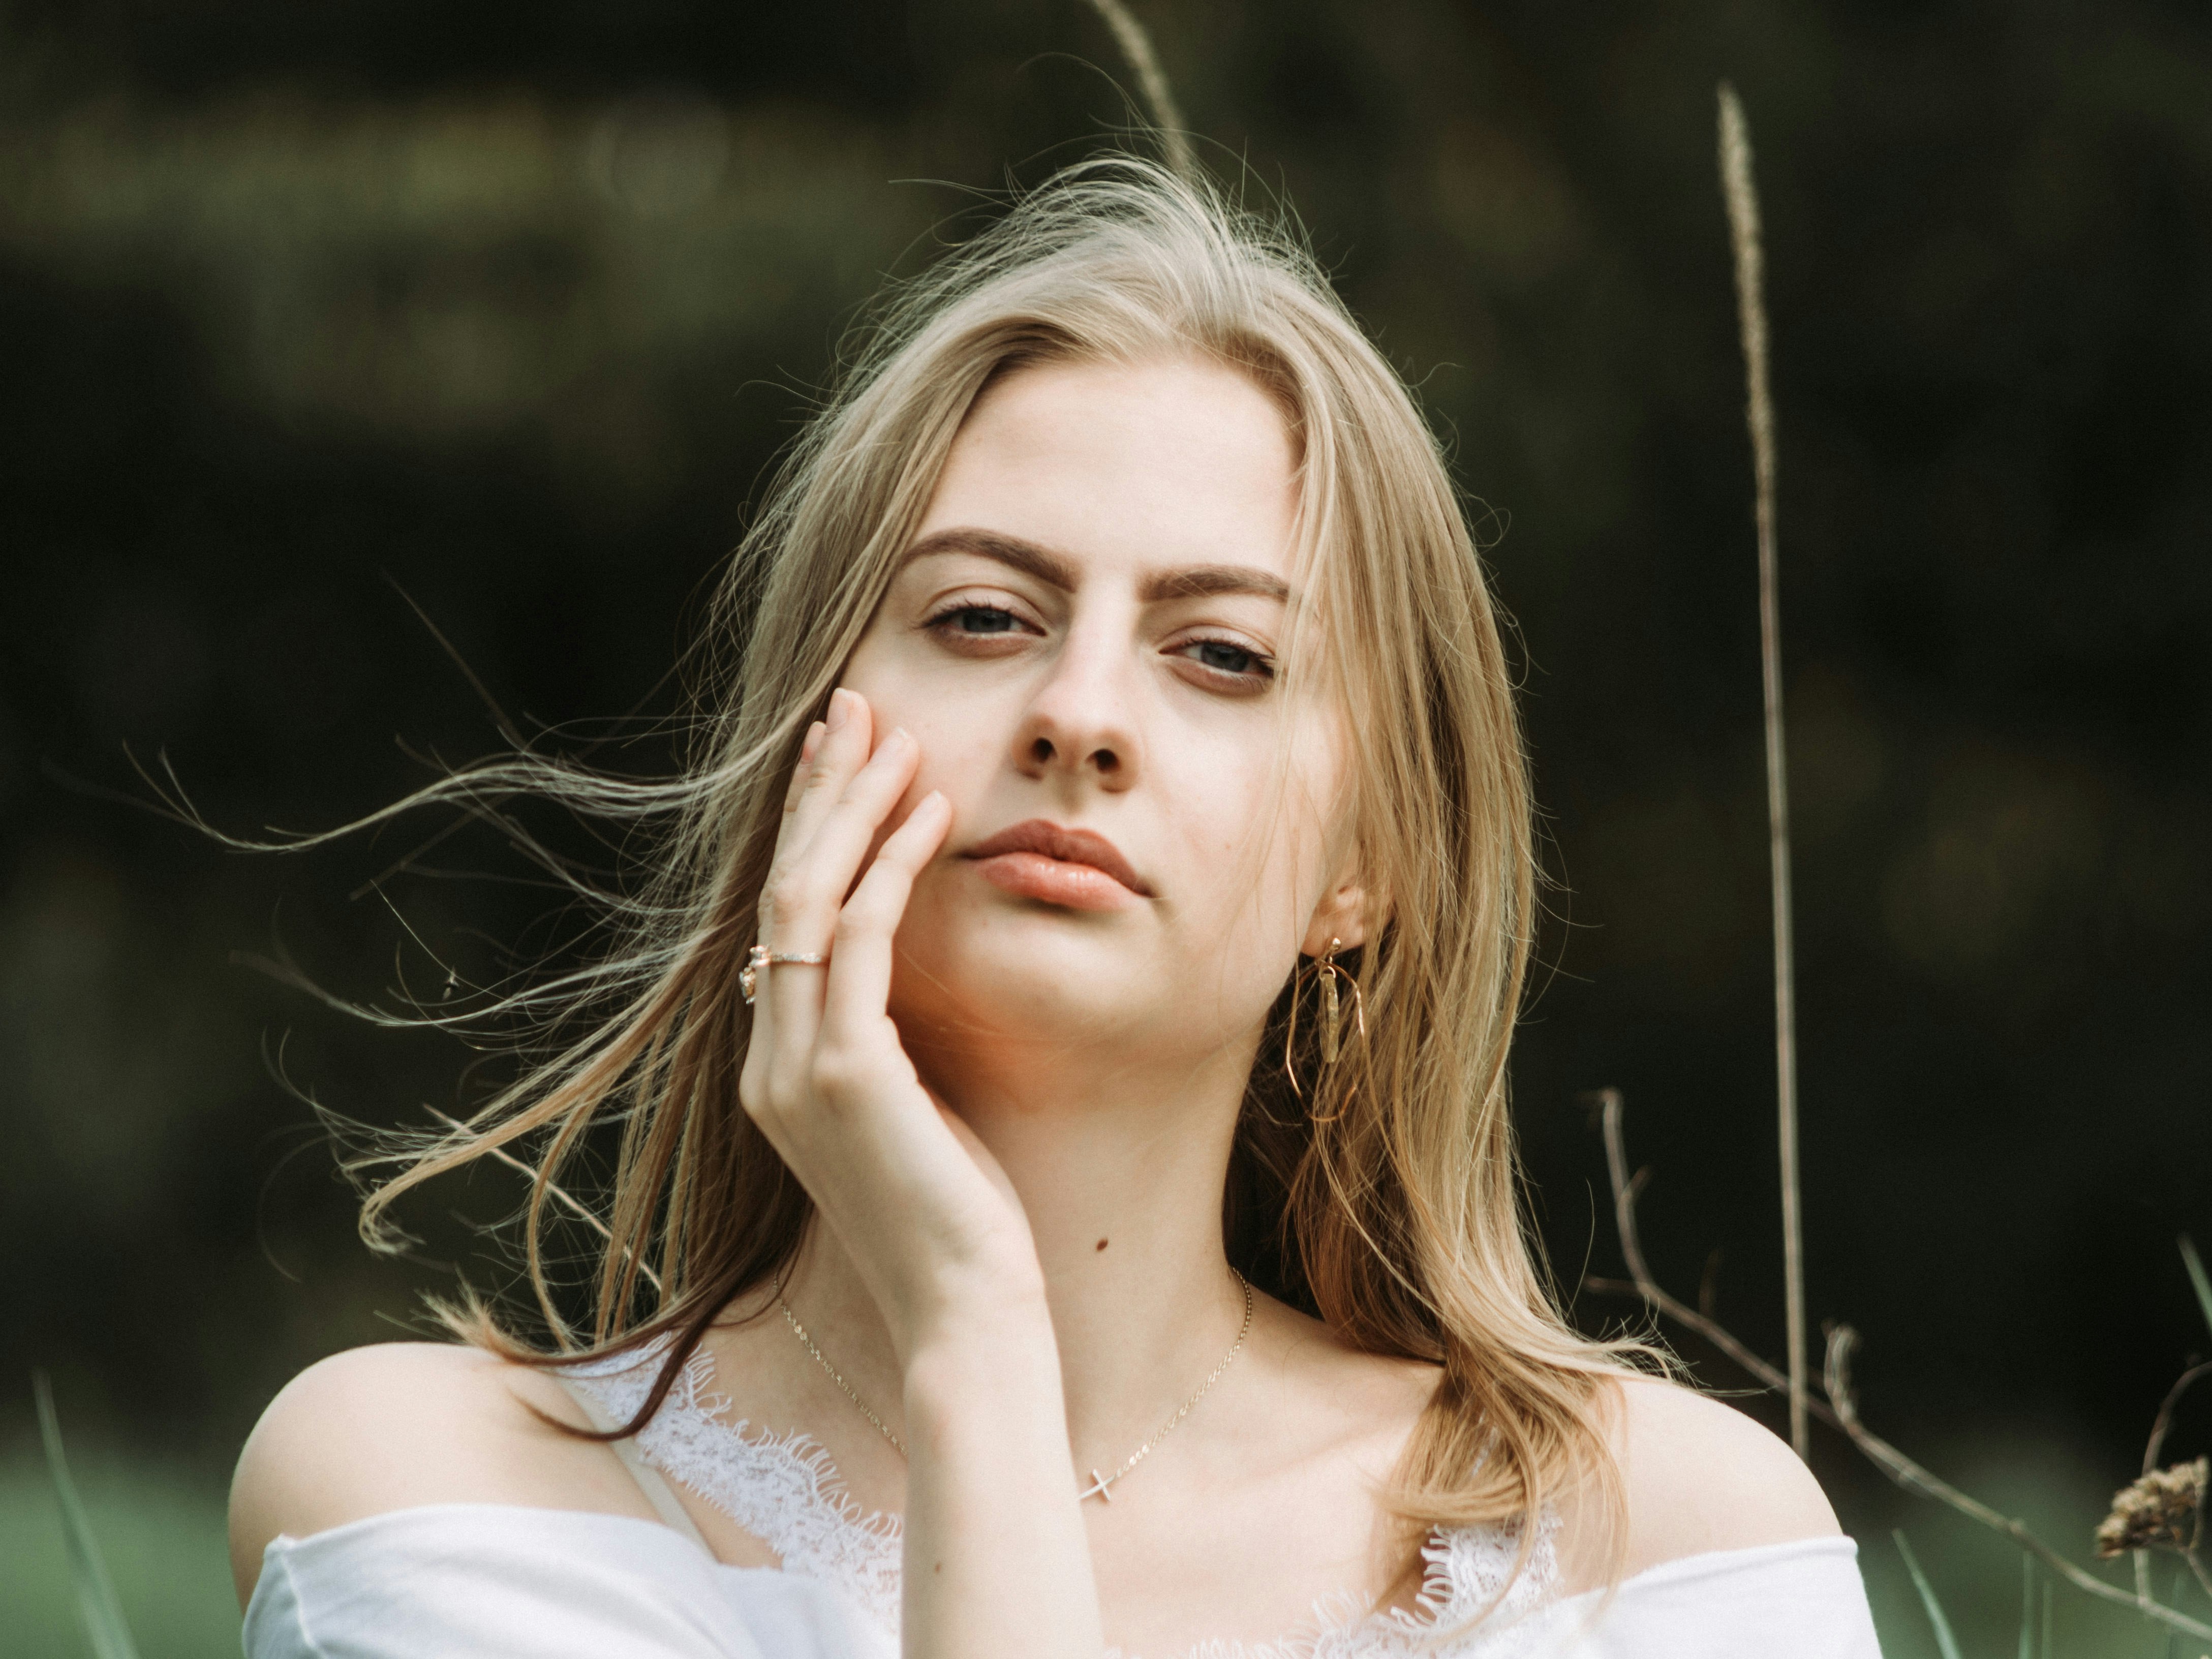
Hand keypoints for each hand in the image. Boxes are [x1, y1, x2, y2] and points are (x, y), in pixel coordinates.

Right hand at [738, 688, 1040, 1358]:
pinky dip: (891, 866)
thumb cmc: (961, 1215)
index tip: (846, 755)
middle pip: (778, 891)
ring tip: (894, 733)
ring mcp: (796, 1070)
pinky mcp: (846, 1076)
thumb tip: (882, 961)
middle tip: (854, 707)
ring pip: (804, 901)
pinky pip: (859, 942)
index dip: (811, 829)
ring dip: (850, 808)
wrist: (968, 1312)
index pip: (783, 919)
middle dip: (817, 792)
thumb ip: (883, 1036)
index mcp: (779, 1069)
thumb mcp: (913, 1106)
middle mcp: (768, 1063)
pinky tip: (931, 812)